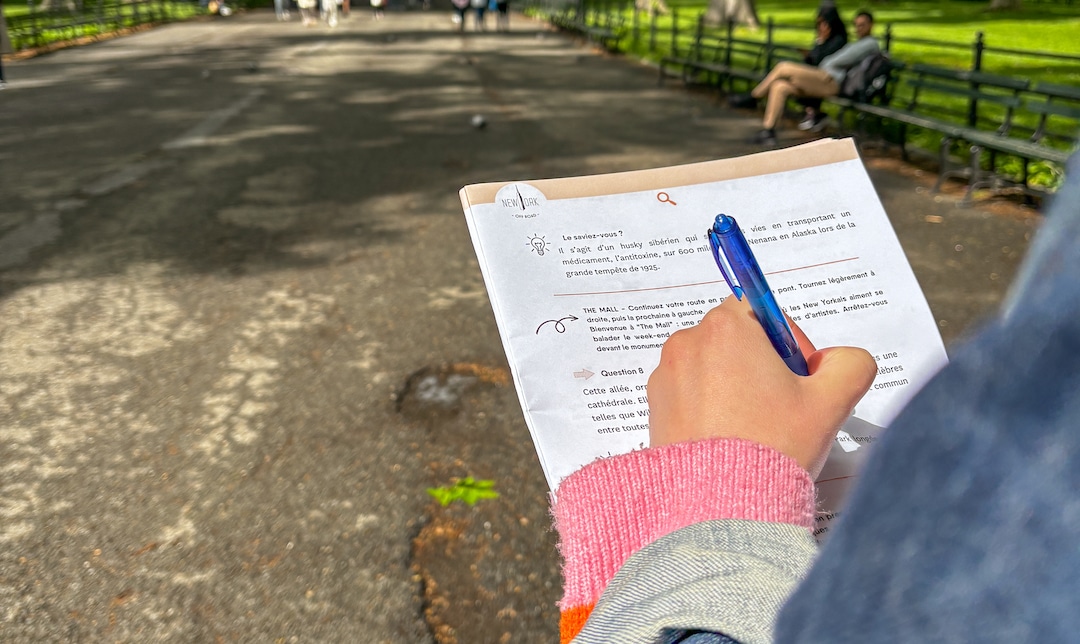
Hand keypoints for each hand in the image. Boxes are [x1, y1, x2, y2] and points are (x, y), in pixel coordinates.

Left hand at [647, 296, 876, 476]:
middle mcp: (687, 343)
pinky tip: (730, 440)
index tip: (800, 377)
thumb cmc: (774, 447)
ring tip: (756, 428)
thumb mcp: (831, 402)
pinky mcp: (654, 408)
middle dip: (762, 364)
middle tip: (783, 407)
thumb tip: (839, 359)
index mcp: (726, 328)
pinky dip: (710, 408)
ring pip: (711, 367)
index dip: (787, 340)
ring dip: (736, 386)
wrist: (720, 506)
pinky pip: (689, 394)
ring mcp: (665, 377)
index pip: (761, 310)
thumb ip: (849, 364)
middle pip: (734, 339)